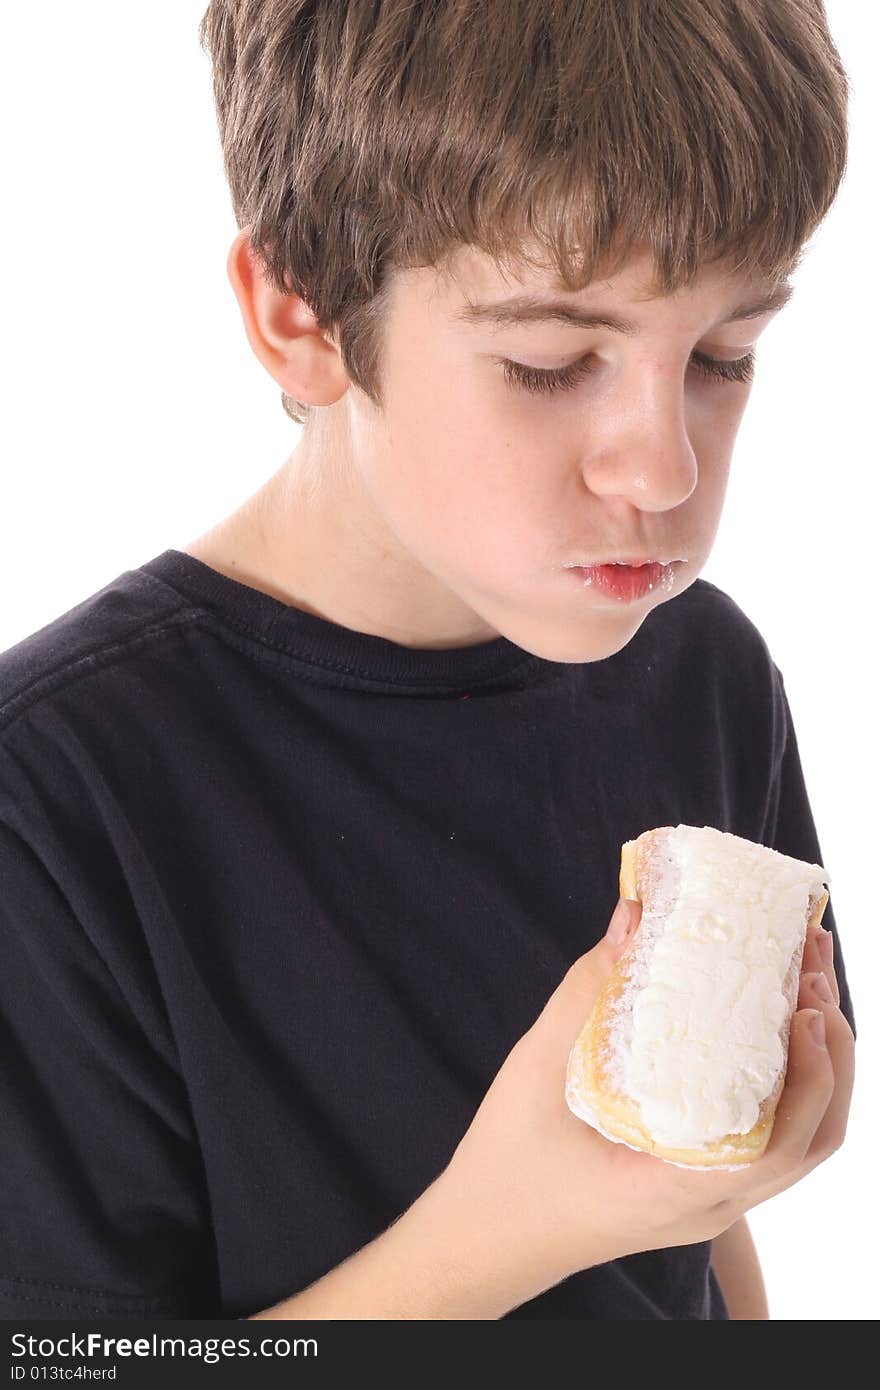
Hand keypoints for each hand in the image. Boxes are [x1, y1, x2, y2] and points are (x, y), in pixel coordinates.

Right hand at [441, 901, 854, 1300]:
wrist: (486, 1236)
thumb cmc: (506, 1166)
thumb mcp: (535, 1071)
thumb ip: (585, 993)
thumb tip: (633, 917)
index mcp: (676, 1190)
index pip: (782, 1144)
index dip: (811, 1072)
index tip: (803, 1002)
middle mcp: (711, 1204)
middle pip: (814, 1138)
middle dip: (830, 1049)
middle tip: (811, 966)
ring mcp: (712, 1201)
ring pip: (802, 1142)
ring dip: (819, 1065)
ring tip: (804, 986)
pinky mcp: (701, 1185)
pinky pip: (772, 1140)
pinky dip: (791, 1085)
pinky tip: (771, 1029)